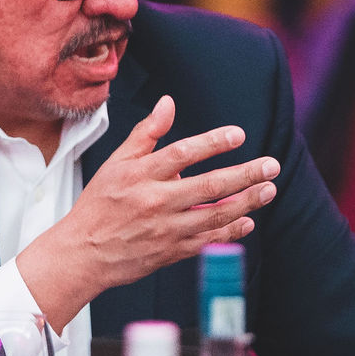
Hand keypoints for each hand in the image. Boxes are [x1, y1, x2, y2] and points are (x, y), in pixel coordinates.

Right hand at [17, 96, 277, 331]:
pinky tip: (248, 221)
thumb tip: (168, 103)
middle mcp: (155, 201)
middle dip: (245, 175)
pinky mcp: (171, 252)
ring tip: (268, 190)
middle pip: (208, 186)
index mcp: (140, 174)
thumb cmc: (100, 204)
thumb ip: (146, 133)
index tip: (239, 135)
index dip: (213, 142)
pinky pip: (208, 241)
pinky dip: (231, 232)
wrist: (83, 252)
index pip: (183, 153)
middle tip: (271, 165)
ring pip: (214, 215)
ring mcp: (165, 229)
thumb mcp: (116, 162)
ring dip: (246, 202)